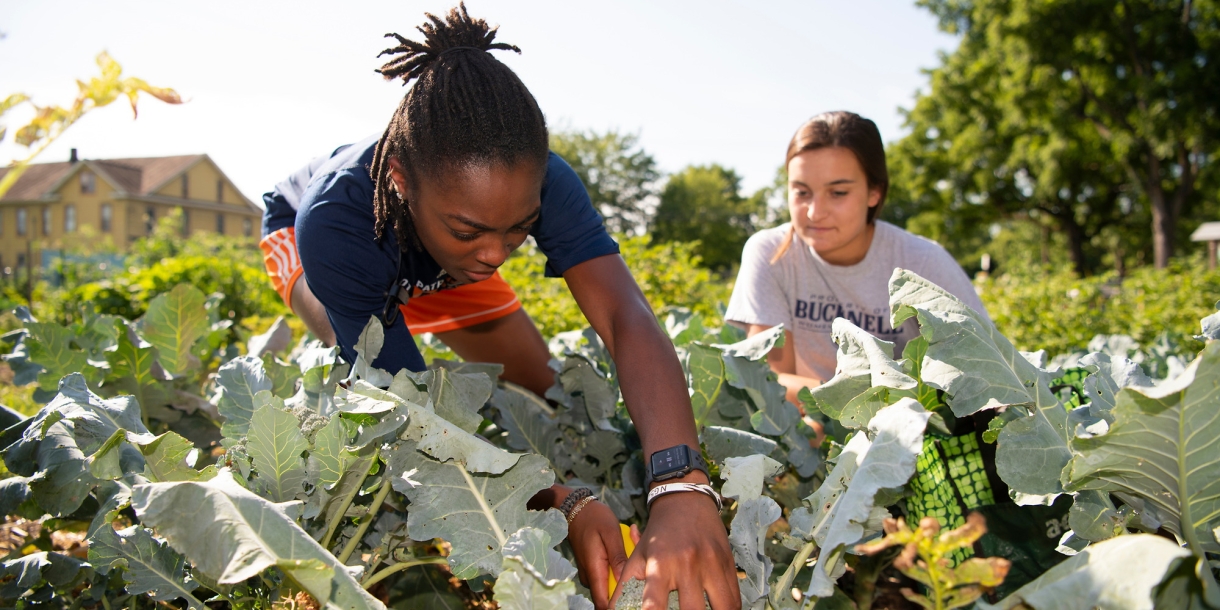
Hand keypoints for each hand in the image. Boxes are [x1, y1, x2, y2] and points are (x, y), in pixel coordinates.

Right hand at [567, 498, 629, 609]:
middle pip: (609, 596)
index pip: (603, 603)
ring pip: (609, 586)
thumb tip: (623, 579)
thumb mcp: (610, 533)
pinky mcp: (593, 569)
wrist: (576, 510)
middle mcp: (590, 577)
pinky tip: (624, 555)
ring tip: (632, 555)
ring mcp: (590, 574)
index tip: (634, 598)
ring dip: (622, 577)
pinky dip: (617, 569)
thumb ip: (617, 557)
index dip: (617, 605)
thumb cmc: (594, 518)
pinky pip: (606, 577)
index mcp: (595, 570)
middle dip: (625, 587)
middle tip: (640, 569)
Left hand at [611, 488, 739, 609]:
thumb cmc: (658, 534)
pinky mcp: (728, 564)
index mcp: (660, 564)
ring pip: (722, 607)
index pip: (654, 601)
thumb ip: (625, 587)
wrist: (685, 500)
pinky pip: (734, 599)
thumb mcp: (637, 556)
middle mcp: (687, 564)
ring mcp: (711, 564)